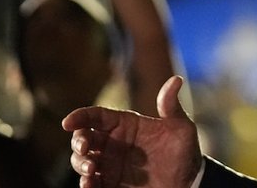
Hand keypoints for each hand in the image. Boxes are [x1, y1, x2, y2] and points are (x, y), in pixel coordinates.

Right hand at [63, 76, 202, 187]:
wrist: (188, 184)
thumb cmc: (185, 152)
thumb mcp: (181, 128)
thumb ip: (171, 107)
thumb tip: (176, 79)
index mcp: (126, 125)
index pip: (97, 116)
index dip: (80, 116)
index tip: (67, 122)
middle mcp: (114, 144)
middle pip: (84, 137)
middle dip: (78, 141)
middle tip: (84, 147)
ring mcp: (110, 165)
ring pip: (82, 160)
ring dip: (80, 163)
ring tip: (91, 169)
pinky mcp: (110, 184)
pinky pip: (90, 183)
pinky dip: (86, 183)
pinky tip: (90, 183)